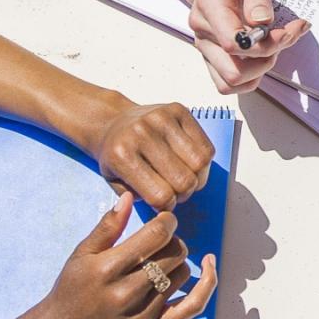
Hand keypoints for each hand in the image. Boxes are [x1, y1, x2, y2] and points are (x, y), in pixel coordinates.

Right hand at [28, 194, 216, 318]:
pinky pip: (193, 306)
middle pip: (173, 253)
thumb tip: (129, 197)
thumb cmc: (69, 292)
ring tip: (160, 261)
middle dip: (172, 239)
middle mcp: (126, 294)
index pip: (156, 235)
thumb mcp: (81, 255)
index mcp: (107, 269)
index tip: (164, 219)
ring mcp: (142, 316)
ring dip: (178, 261)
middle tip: (159, 240)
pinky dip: (206, 284)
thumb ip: (108, 226)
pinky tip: (208, 265)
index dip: (167, 221)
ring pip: (182, 274)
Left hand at [91, 100, 214, 210]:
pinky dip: (203, 161)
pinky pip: (206, 146)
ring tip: (186, 177)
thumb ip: (133, 199)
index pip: (160, 195)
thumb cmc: (116, 153)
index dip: (167, 206)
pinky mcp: (179, 110)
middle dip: (184, 194)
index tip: (164, 203)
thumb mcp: (113, 182)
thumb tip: (161, 208)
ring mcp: (162, 119)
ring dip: (197, 178)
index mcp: (122, 155)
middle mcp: (142, 133)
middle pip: (184, 181)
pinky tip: (189, 162)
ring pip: (200, 163)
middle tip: (176, 192)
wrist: (112, 121)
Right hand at [188, 0, 308, 94]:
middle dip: (267, 58)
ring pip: (231, 81)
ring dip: (260, 69)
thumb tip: (261, 22)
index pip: (232, 42)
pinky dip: (252, 77)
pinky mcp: (213, 61)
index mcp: (208, 7)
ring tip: (274, 46)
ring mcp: (206, 50)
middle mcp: (202, 33)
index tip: (286, 31)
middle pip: (234, 69)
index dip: (263, 44)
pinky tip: (265, 56)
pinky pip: (229, 85)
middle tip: (285, 36)